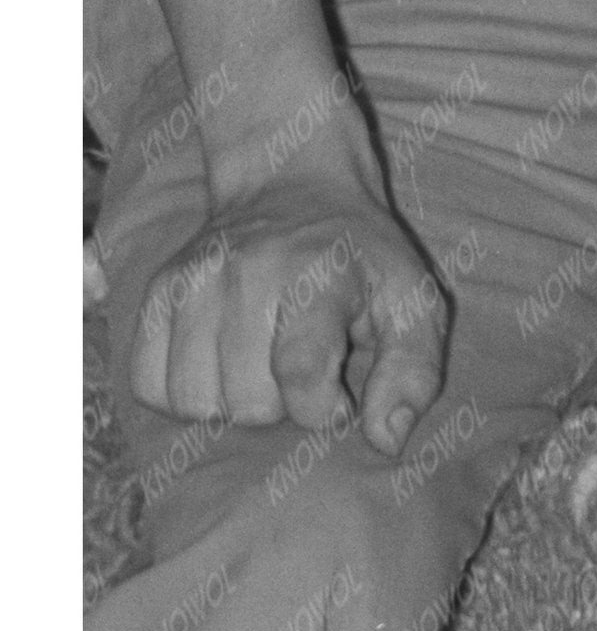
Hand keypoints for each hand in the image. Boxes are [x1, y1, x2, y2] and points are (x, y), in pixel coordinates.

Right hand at [128, 161, 449, 447]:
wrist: (291, 189)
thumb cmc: (360, 261)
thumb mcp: (415, 305)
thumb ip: (412, 374)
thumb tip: (385, 441)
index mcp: (314, 279)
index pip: (299, 375)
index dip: (323, 410)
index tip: (339, 396)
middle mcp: (242, 275)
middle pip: (246, 402)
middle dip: (281, 407)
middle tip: (297, 371)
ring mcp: (190, 281)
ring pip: (195, 401)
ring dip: (231, 404)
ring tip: (259, 370)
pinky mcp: (156, 291)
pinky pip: (147, 383)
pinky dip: (184, 394)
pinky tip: (218, 372)